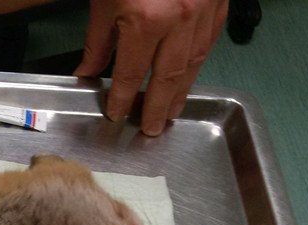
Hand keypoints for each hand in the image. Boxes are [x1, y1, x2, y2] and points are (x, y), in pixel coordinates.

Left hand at [74, 0, 228, 135]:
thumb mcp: (104, 0)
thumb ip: (98, 39)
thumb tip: (88, 71)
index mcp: (145, 20)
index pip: (130, 73)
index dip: (122, 97)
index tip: (116, 113)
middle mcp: (179, 20)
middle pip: (168, 77)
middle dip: (158, 107)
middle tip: (152, 129)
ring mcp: (203, 11)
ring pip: (194, 62)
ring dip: (182, 90)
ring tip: (171, 110)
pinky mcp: (219, 2)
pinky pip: (210, 39)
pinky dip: (199, 60)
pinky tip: (191, 73)